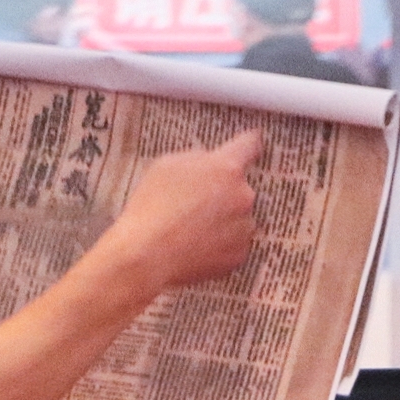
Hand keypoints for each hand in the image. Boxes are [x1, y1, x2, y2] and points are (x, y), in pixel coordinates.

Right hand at [104, 127, 260, 290]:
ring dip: (223, 220)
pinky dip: (220, 245)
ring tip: (191, 230)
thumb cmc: (151, 207)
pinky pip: (234, 244)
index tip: (251, 143)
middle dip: (223, 192)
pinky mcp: (240, 255)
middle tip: (194, 205)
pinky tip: (196, 247)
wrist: (147, 256)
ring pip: (238, 218)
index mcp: (226, 168)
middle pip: (239, 187)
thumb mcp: (165, 166)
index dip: (248, 143)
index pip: (249, 145)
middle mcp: (243, 195)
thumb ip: (196, 159)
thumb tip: (209, 163)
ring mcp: (244, 228)